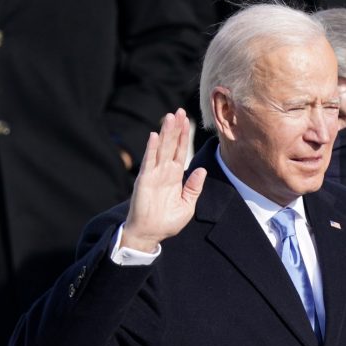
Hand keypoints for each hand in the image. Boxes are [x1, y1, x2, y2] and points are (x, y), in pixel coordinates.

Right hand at [122, 108, 205, 251]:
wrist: (150, 234)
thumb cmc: (167, 222)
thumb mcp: (187, 205)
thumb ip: (194, 187)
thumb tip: (201, 169)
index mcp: (175, 177)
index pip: (180, 151)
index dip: (183, 136)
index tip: (187, 120)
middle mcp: (164, 172)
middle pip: (171, 145)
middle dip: (176, 129)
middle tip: (180, 111)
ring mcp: (154, 174)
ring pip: (161, 149)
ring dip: (165, 133)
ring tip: (170, 117)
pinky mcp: (145, 181)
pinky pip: (149, 162)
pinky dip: (152, 149)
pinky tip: (155, 136)